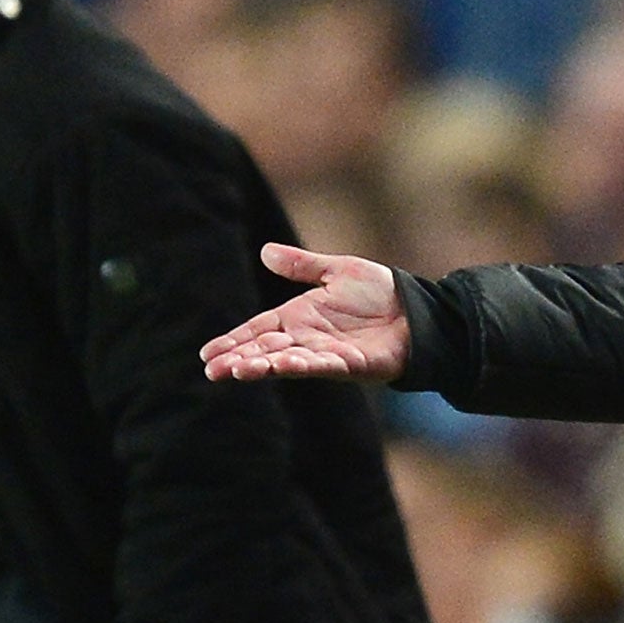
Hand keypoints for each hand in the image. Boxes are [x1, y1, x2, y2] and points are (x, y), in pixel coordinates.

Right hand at [200, 244, 407, 382]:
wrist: (417, 311)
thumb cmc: (380, 294)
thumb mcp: (337, 271)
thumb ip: (302, 266)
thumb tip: (265, 251)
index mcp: (299, 316)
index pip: (258, 330)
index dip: (233, 341)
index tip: (206, 355)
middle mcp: (307, 338)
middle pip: (264, 349)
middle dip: (237, 359)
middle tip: (210, 371)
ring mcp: (326, 353)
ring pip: (286, 361)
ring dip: (262, 366)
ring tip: (236, 371)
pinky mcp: (348, 363)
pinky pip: (319, 364)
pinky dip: (299, 365)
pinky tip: (279, 366)